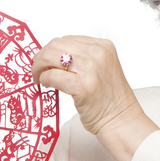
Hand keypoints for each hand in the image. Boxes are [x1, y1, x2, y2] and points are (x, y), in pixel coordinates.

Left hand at [32, 36, 158, 160]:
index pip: (68, 39)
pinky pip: (51, 76)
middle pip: (56, 45)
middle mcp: (97, 54)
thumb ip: (83, 58)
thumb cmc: (111, 99)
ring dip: (39, 68)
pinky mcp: (82, 87)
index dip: (52, 49)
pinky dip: (44, 80)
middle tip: (37, 70)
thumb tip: (53, 55)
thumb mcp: (102, 68)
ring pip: (50, 57)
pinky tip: (46, 85)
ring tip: (40, 78)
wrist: (122, 121)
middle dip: (41, 57)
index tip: (46, 61)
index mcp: (103, 46)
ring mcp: (90, 69)